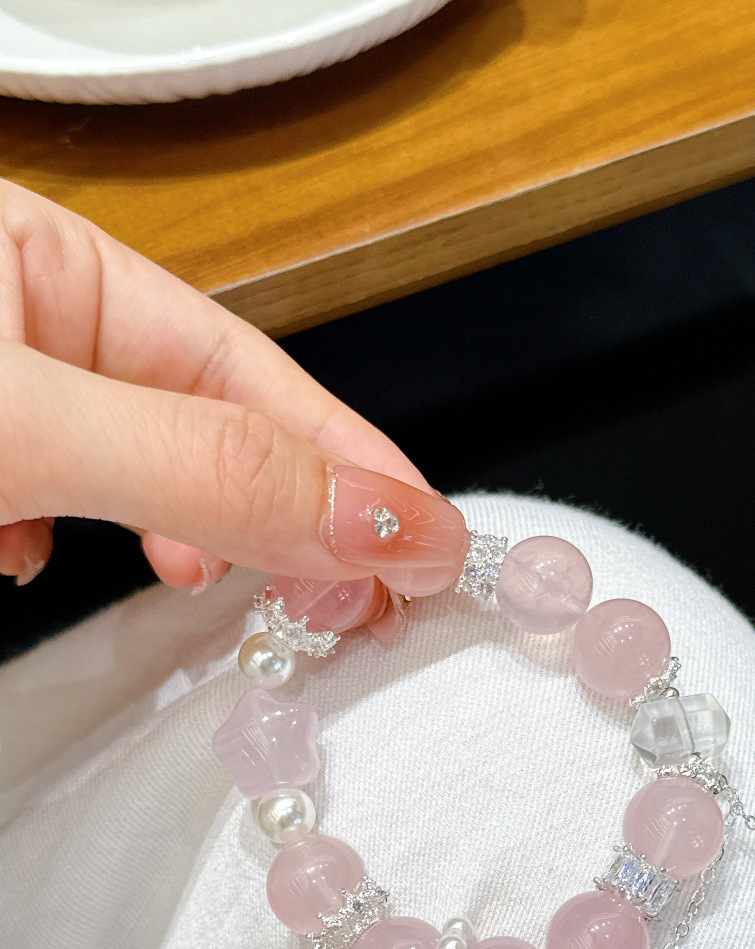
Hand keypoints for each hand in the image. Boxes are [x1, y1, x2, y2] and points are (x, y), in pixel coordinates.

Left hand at [0, 179, 468, 596]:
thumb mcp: (24, 424)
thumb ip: (197, 465)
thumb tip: (370, 515)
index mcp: (45, 258)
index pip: (244, 366)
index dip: (348, 457)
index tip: (427, 539)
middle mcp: (29, 328)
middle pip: (210, 428)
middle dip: (285, 517)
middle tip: (353, 600)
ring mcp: (4, 415)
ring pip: (145, 485)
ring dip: (197, 546)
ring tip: (241, 597)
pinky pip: (67, 523)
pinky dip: (90, 566)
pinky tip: (82, 581)